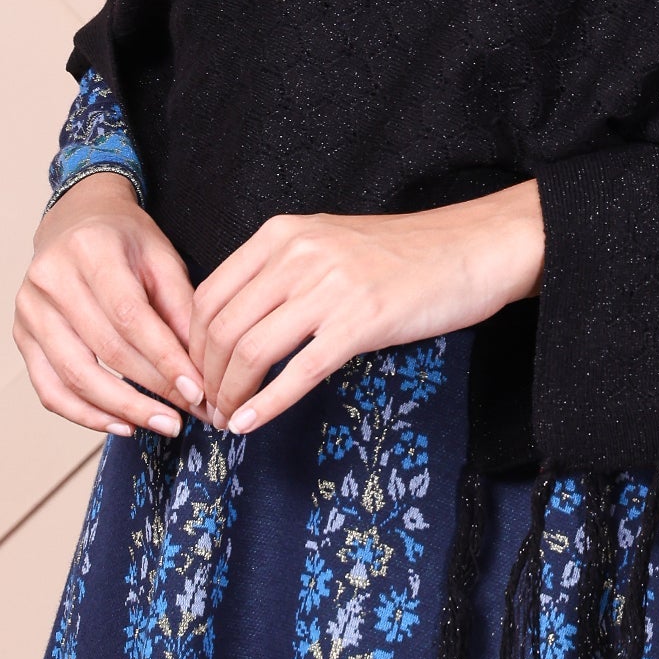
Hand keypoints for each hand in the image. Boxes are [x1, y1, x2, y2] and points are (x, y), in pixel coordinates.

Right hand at [13, 172, 206, 438]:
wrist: (76, 220)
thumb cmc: (125, 239)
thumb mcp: (162, 256)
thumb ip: (182, 306)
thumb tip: (200, 365)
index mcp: (92, 250)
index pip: (130, 316)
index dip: (164, 358)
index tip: (196, 390)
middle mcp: (52, 279)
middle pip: (104, 350)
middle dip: (151, 390)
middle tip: (187, 415)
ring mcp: (30, 310)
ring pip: (74, 377)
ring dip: (122, 410)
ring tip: (161, 424)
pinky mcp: (22, 336)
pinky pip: (50, 389)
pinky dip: (85, 414)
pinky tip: (120, 423)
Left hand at [188, 179, 544, 435]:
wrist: (469, 248)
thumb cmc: (400, 253)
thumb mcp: (327, 243)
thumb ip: (279, 271)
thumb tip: (229, 325)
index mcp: (282, 233)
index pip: (208, 295)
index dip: (190, 345)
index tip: (194, 376)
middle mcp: (298, 254)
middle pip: (220, 328)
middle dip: (204, 378)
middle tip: (208, 408)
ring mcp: (329, 287)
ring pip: (249, 351)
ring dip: (230, 396)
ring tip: (228, 420)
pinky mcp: (360, 322)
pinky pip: (298, 372)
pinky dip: (266, 404)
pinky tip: (252, 424)